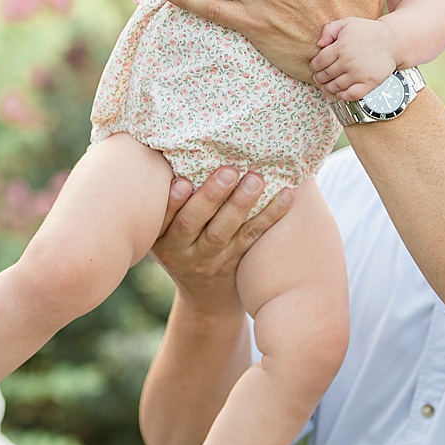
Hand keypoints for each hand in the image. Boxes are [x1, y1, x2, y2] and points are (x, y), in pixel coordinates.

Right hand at [150, 167, 296, 314]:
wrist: (204, 298)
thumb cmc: (179, 244)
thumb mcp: (159, 231)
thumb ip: (163, 201)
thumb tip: (167, 146)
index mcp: (158, 237)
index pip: (159, 218)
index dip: (170, 202)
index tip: (182, 182)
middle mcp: (180, 251)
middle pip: (192, 224)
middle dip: (210, 197)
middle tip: (229, 171)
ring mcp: (209, 259)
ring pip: (223, 233)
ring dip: (240, 204)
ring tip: (256, 179)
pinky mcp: (235, 262)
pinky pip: (251, 237)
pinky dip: (270, 216)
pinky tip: (286, 196)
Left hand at [312, 17, 398, 100]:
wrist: (392, 41)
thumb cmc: (368, 32)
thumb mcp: (346, 23)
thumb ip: (329, 30)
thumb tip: (319, 45)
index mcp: (341, 47)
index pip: (319, 62)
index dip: (314, 66)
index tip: (315, 68)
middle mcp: (349, 62)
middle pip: (326, 75)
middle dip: (319, 78)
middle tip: (319, 78)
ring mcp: (359, 74)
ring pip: (336, 86)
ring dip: (328, 88)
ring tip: (326, 86)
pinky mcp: (370, 83)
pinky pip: (352, 95)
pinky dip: (343, 96)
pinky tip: (341, 93)